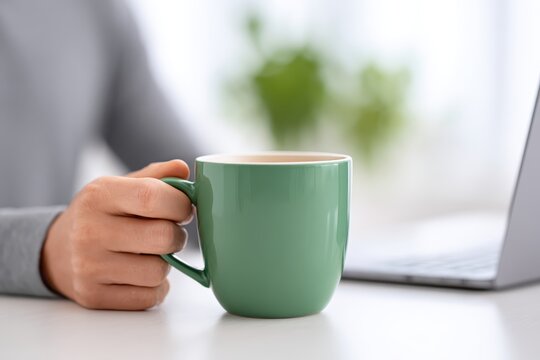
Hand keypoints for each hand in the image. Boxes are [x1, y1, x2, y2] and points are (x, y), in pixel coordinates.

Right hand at [40, 160, 192, 309]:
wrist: (57, 252)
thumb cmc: (101, 215)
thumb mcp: (121, 187)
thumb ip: (156, 177)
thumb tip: (183, 168)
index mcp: (99, 195)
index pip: (153, 197)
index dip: (180, 204)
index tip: (183, 208)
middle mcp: (89, 230)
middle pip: (163, 237)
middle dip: (177, 235)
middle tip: (169, 233)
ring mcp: (89, 267)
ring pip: (159, 271)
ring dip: (165, 264)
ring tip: (151, 254)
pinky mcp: (93, 296)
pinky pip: (148, 297)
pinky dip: (154, 288)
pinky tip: (140, 275)